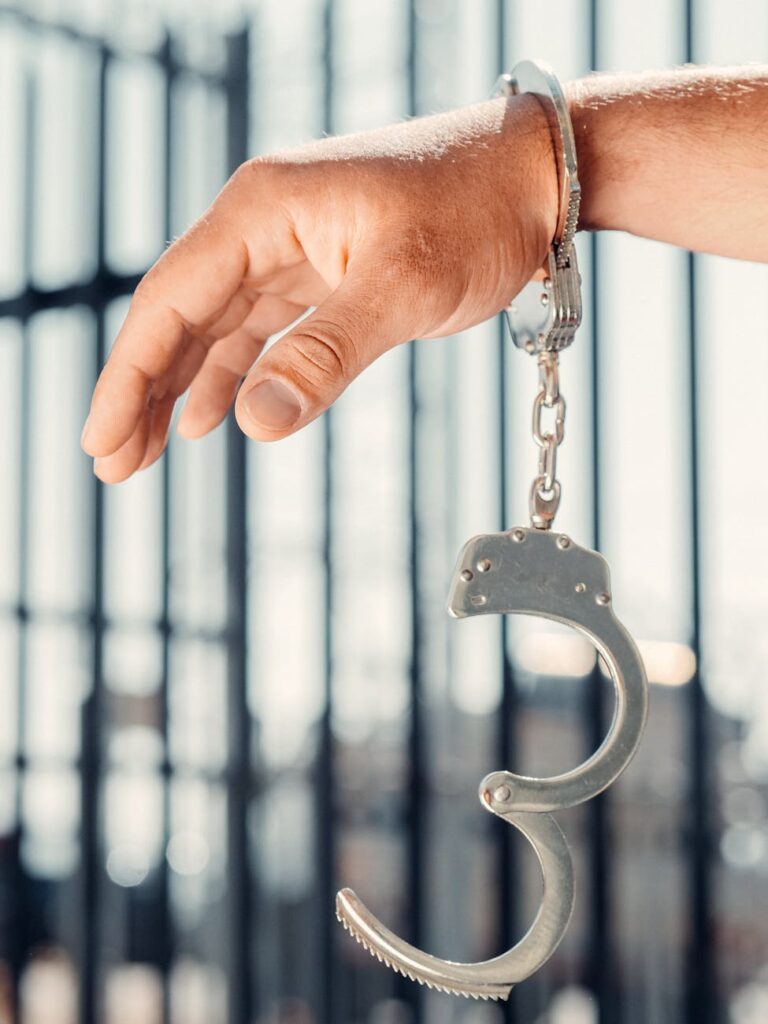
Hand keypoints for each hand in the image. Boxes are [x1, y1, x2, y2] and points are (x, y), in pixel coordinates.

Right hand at [80, 94, 557, 481]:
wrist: (537, 181)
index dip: (128, 375)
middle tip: (112, 464)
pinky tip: (212, 414)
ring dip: (179, 390)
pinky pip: (260, 332)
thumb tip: (253, 424)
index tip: (100, 441)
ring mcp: (294, 251)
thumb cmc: (476, 211)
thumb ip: (326, 353)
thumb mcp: (404, 284)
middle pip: (178, 317)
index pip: (168, 299)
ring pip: (215, 330)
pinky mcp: (326, 277)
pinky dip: (232, 374)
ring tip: (146, 453)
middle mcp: (265, 226)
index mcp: (264, 210)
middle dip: (141, 392)